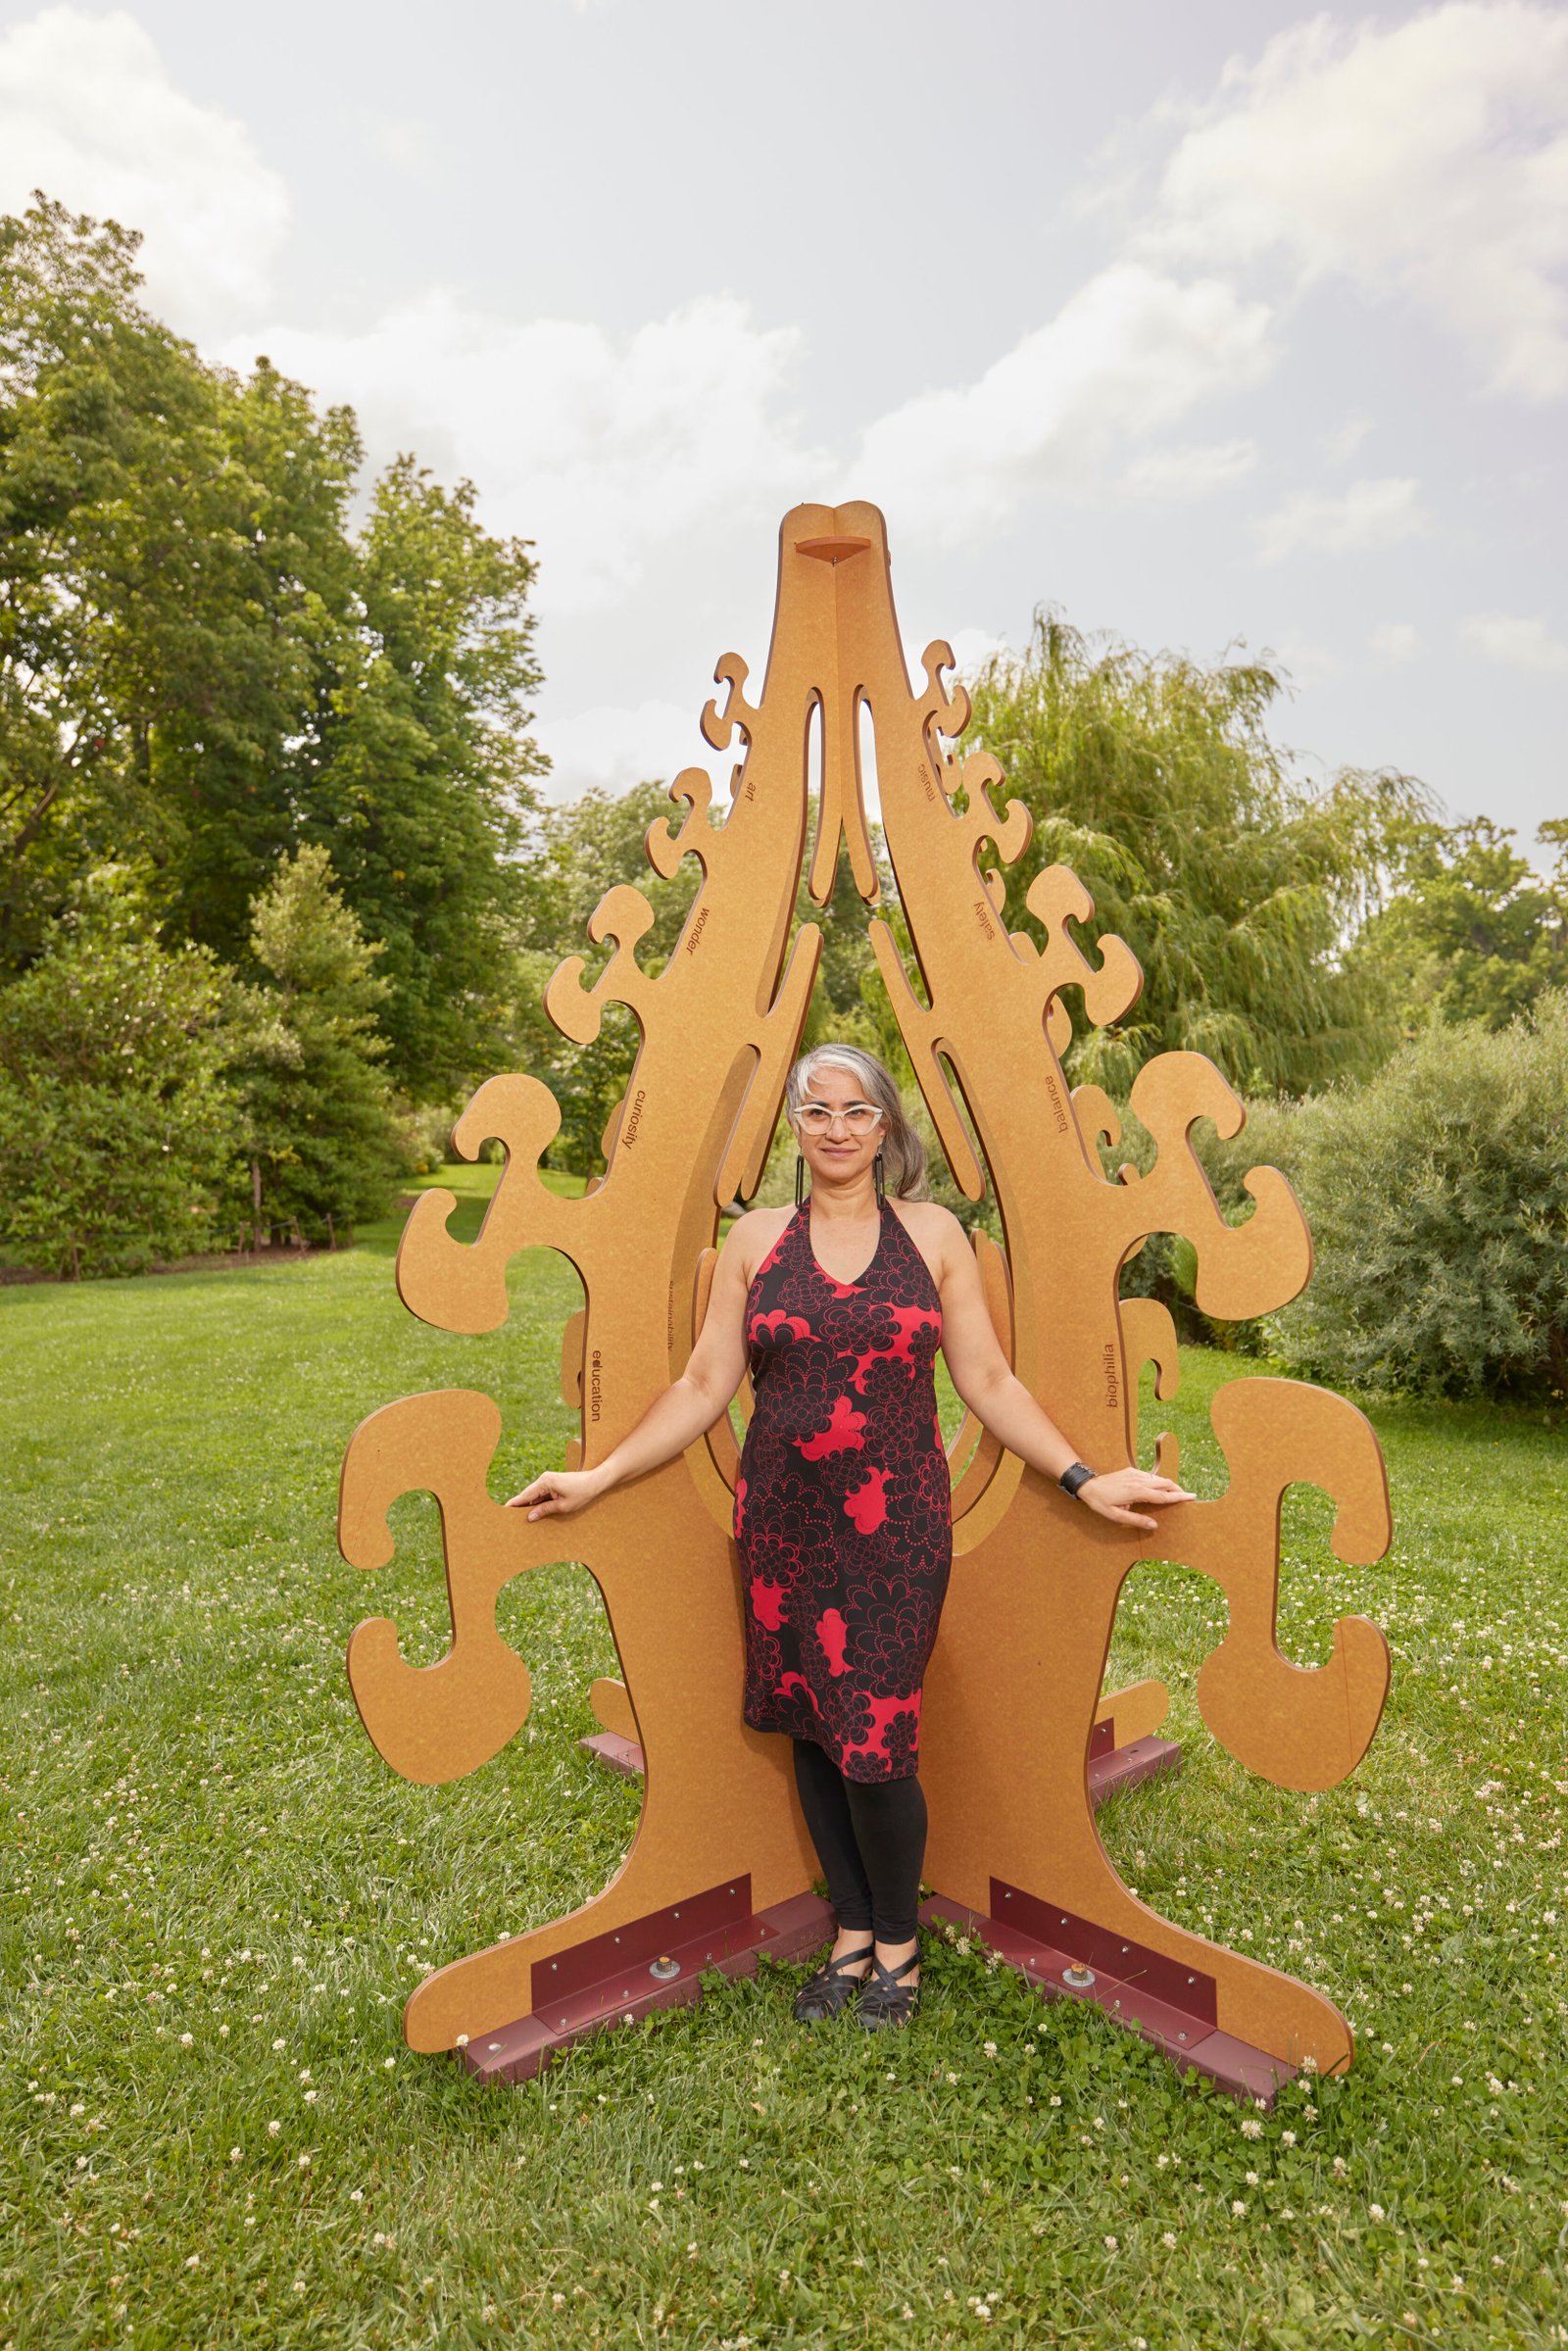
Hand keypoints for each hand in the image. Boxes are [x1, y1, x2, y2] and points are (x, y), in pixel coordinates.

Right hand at [505, 1468, 605, 1520]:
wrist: (596, 1481)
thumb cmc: (582, 1493)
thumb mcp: (563, 1506)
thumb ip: (545, 1510)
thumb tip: (529, 1517)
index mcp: (545, 1482)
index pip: (524, 1496)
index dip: (513, 1505)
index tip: (502, 1512)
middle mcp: (543, 1479)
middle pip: (527, 1496)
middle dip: (519, 1508)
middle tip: (507, 1521)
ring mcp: (547, 1481)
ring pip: (533, 1496)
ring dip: (528, 1507)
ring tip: (518, 1520)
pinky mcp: (551, 1484)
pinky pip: (540, 1495)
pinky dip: (536, 1504)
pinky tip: (533, 1514)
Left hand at [1076, 1468, 1194, 1532]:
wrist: (1088, 1485)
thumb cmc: (1101, 1503)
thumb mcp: (1116, 1516)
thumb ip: (1136, 1521)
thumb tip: (1154, 1525)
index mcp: (1137, 1492)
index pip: (1163, 1495)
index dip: (1179, 1496)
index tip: (1192, 1496)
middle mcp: (1139, 1480)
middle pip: (1165, 1483)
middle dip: (1177, 1489)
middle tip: (1187, 1496)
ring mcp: (1135, 1474)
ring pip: (1158, 1478)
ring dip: (1168, 1485)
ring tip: (1174, 1494)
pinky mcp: (1131, 1470)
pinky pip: (1149, 1476)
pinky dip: (1157, 1482)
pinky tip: (1157, 1489)